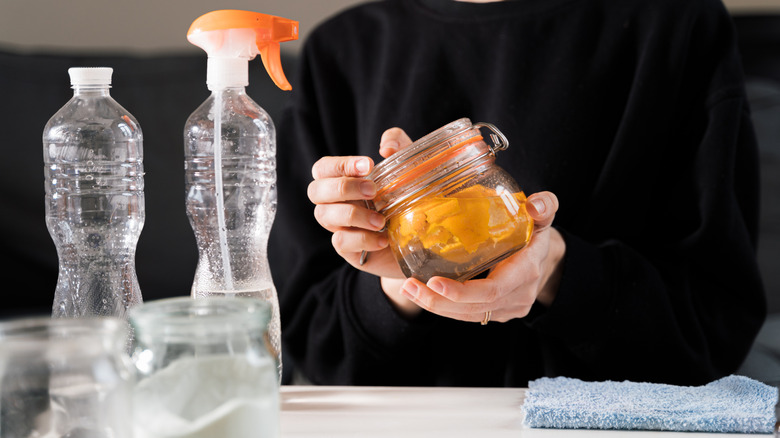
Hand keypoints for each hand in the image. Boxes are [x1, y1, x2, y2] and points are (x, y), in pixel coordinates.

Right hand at [308, 153, 403, 278]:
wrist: (422, 240)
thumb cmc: (411, 198)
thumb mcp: (411, 168)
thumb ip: (400, 145)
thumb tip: (386, 147)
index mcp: (342, 181)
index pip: (323, 168)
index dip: (340, 165)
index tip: (368, 165)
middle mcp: (334, 203)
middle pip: (315, 191)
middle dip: (343, 188)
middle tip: (373, 190)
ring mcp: (339, 227)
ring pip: (324, 215)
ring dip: (353, 215)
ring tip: (381, 220)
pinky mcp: (348, 250)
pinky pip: (340, 242)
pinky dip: (363, 239)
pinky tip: (383, 239)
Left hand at [396, 191, 565, 322]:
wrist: (546, 262)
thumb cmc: (536, 234)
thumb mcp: (543, 217)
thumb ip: (544, 206)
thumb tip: (534, 204)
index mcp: (526, 272)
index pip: (493, 290)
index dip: (462, 291)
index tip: (433, 281)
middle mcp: (518, 297)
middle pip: (474, 307)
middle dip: (438, 301)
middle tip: (409, 285)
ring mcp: (508, 309)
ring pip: (467, 315)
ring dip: (435, 306)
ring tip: (408, 289)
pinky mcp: (497, 314)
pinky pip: (467, 315)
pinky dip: (443, 307)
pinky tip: (420, 295)